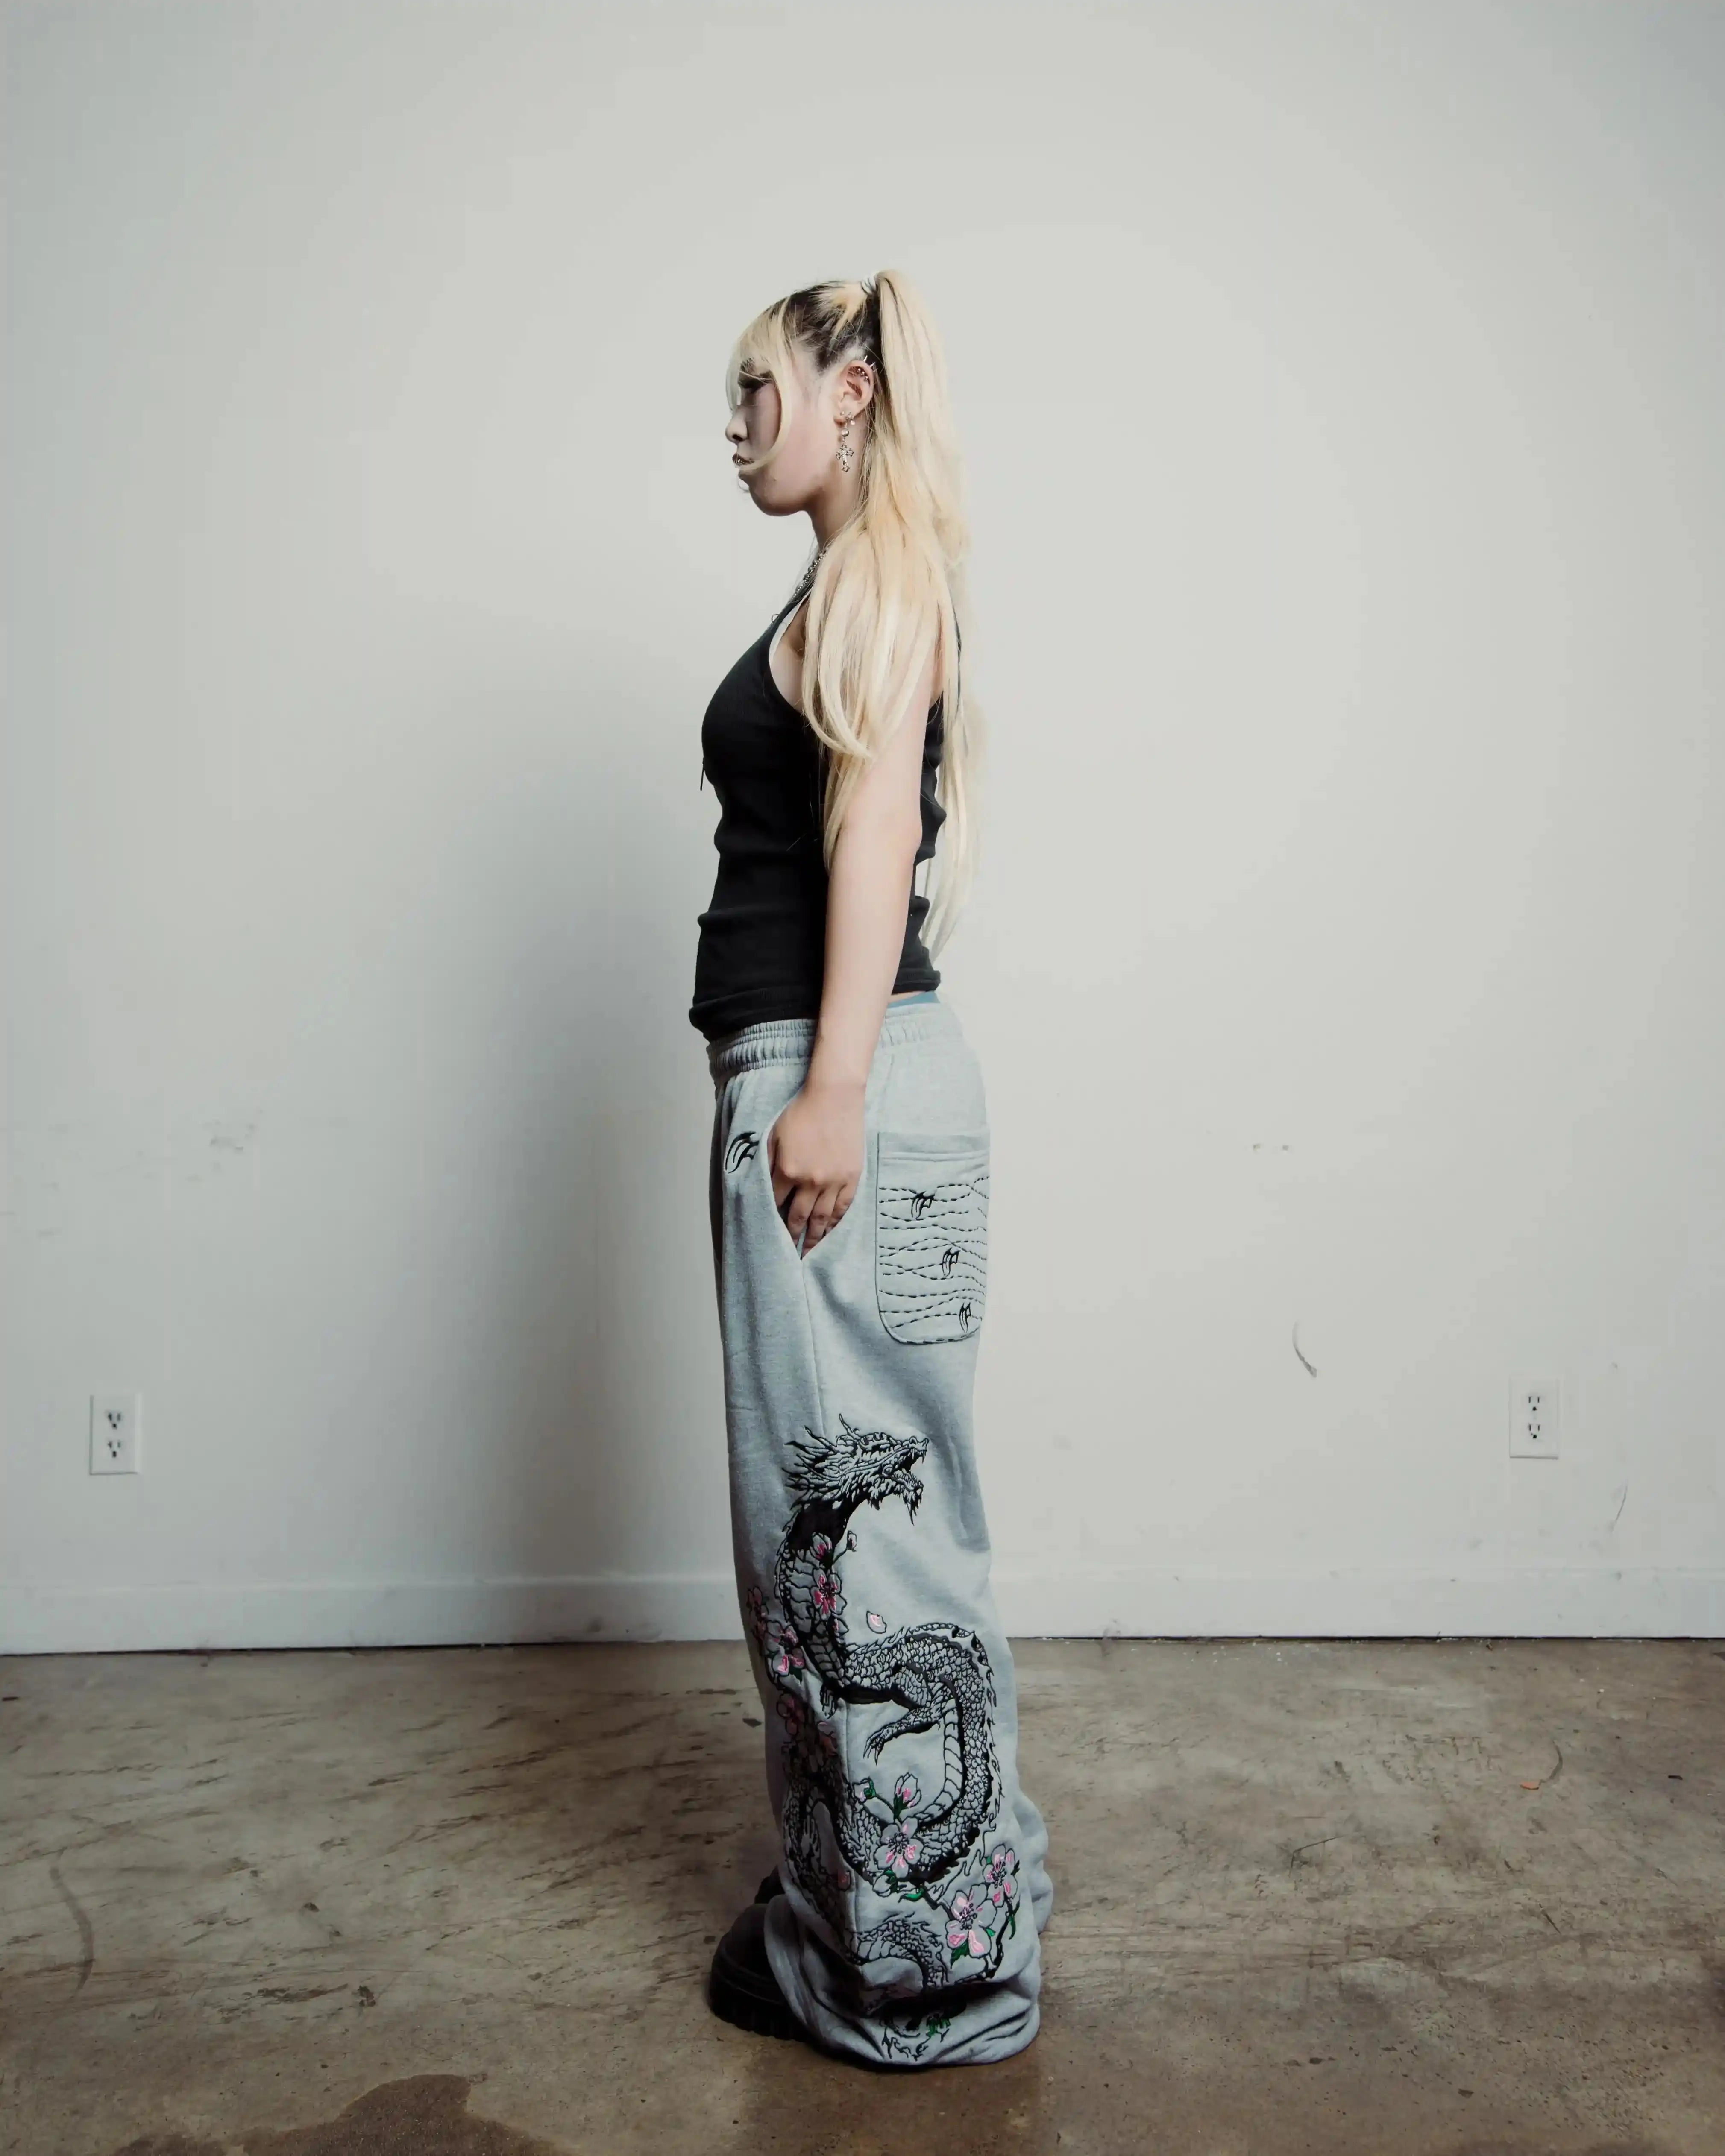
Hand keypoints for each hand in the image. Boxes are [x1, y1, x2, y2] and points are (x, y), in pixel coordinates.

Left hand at [768, 1078, 864, 1253]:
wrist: (835, 1096)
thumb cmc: (801, 1111)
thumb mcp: (775, 1134)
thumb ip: (768, 1161)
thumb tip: (762, 1185)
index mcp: (787, 1170)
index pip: (776, 1203)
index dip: (772, 1217)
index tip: (769, 1231)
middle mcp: (810, 1180)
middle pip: (798, 1217)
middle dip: (792, 1236)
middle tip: (788, 1255)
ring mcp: (833, 1180)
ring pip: (821, 1217)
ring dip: (814, 1237)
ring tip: (808, 1253)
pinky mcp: (851, 1176)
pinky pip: (843, 1206)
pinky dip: (835, 1222)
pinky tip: (829, 1231)